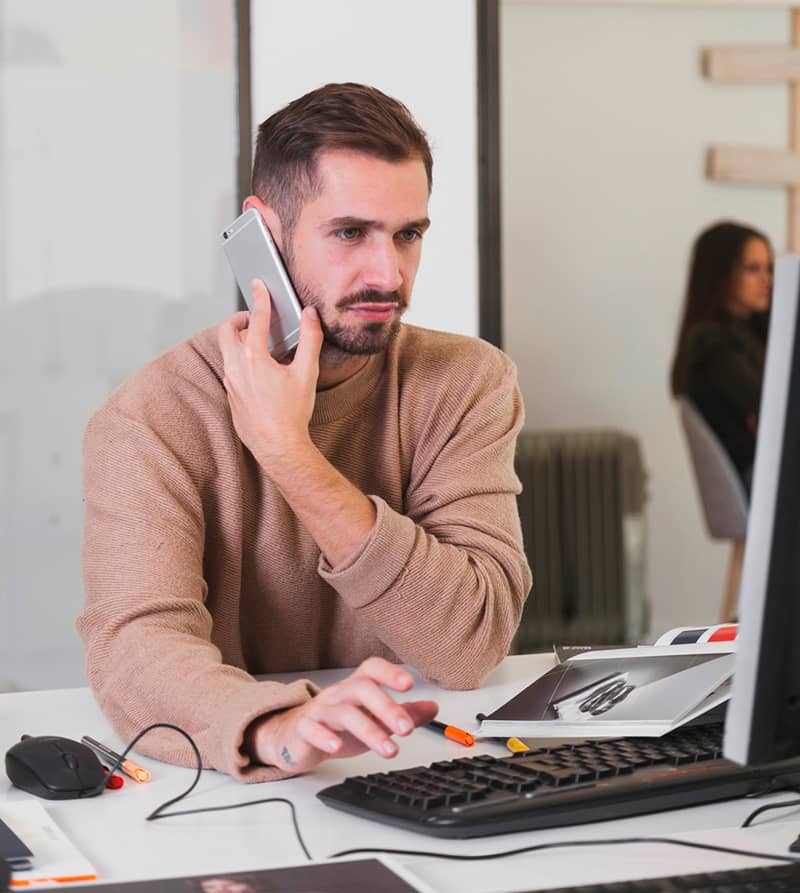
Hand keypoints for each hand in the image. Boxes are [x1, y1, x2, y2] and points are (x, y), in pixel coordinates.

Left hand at [217, 279, 322, 463]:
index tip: (259, 285)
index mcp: (254, 357)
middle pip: (227, 331)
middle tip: (254, 317)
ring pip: (227, 351)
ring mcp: (230, 382)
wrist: (277, 446)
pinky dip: (240, 360)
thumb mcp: (307, 373)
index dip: (260, 298)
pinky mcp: (230, 396)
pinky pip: (230, 369)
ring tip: (259, 343)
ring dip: (240, 341)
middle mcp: (236, 367)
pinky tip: (258, 370)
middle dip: (238, 319)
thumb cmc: (292, 414)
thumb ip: (310, 339)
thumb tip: (310, 315)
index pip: (257, 318)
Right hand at [250, 657, 438, 773]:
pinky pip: (311, 729)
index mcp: (356, 687)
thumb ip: (402, 712)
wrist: (294, 738)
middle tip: (407, 729)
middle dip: (386, 707)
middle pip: (361, 689)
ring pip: (343, 713)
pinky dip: (324, 736)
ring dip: (369, 731)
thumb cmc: (337, 725)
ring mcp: (320, 710)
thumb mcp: (373, 719)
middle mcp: (339, 694)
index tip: (410, 684)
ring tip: (389, 750)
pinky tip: (337, 747)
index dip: (390, 672)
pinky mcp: (303, 730)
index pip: (372, 669)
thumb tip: (434, 707)